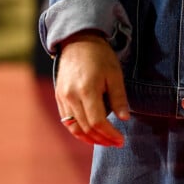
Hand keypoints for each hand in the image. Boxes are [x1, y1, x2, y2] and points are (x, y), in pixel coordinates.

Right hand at [55, 31, 129, 146]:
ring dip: (89, 138)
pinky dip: (78, 130)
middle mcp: (71, 97)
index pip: (98, 122)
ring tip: (104, 140)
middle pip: (86, 128)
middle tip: (115, 142)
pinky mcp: (59, 97)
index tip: (121, 141)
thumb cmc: (100, 55)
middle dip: (102, 139)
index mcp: (87, 90)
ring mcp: (63, 98)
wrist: (78, 40)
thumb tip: (124, 119)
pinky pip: (67, 121)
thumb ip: (119, 97)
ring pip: (74, 128)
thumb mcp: (115, 73)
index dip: (110, 135)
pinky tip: (90, 132)